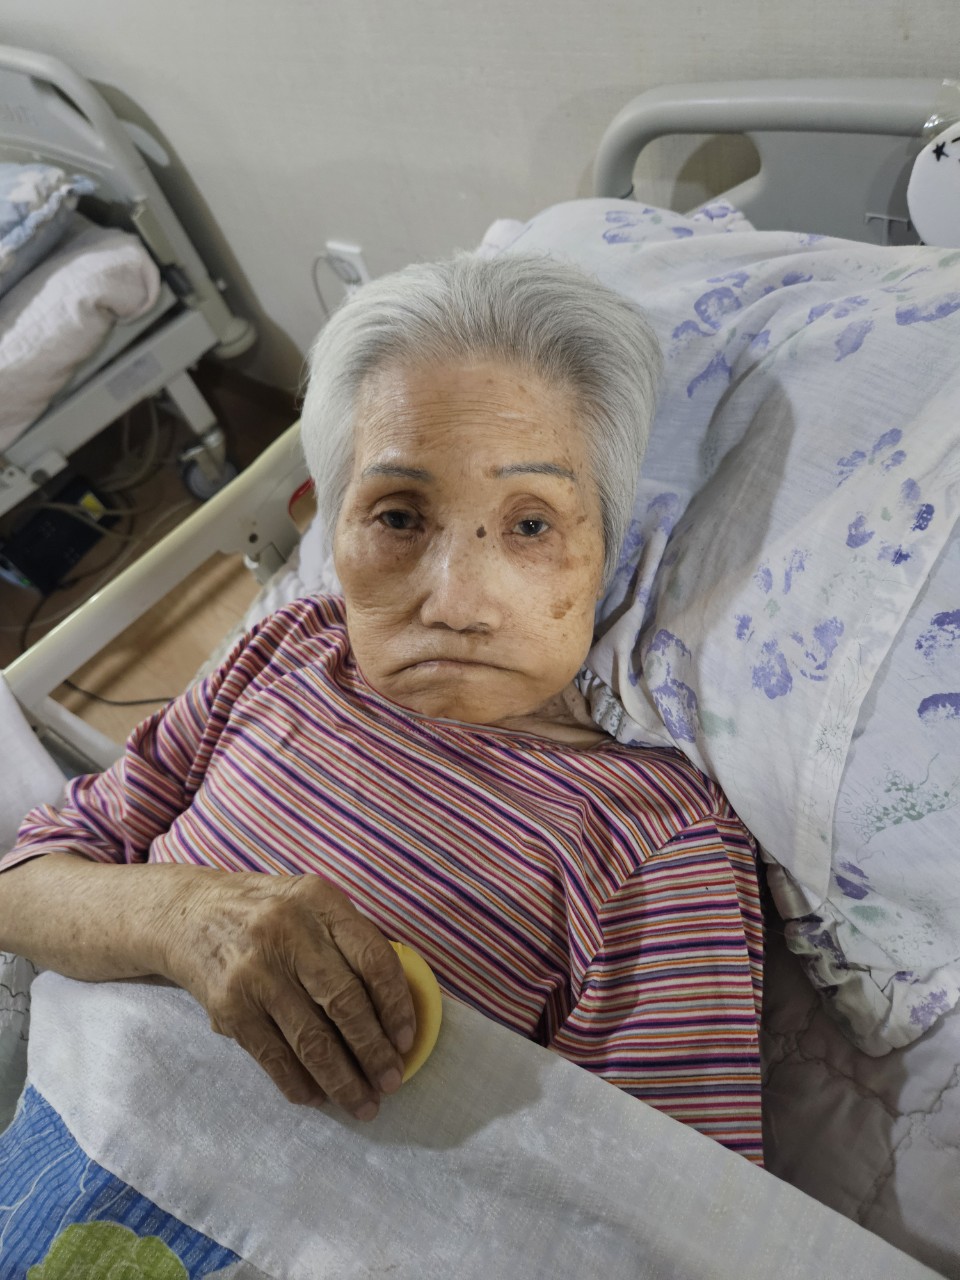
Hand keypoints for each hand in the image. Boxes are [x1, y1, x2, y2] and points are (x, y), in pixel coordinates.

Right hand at [159, 869, 415, 1120]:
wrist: (188, 913)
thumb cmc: (269, 913)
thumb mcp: (311, 904)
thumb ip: (349, 942)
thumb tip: (394, 1011)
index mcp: (320, 902)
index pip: (372, 958)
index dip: (397, 1005)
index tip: (408, 1041)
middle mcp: (289, 932)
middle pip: (344, 1003)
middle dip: (374, 1052)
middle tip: (391, 1082)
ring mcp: (256, 972)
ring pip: (311, 1040)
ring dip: (342, 1080)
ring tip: (363, 1104)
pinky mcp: (228, 1006)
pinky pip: (273, 1056)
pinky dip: (299, 1083)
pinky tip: (318, 1097)